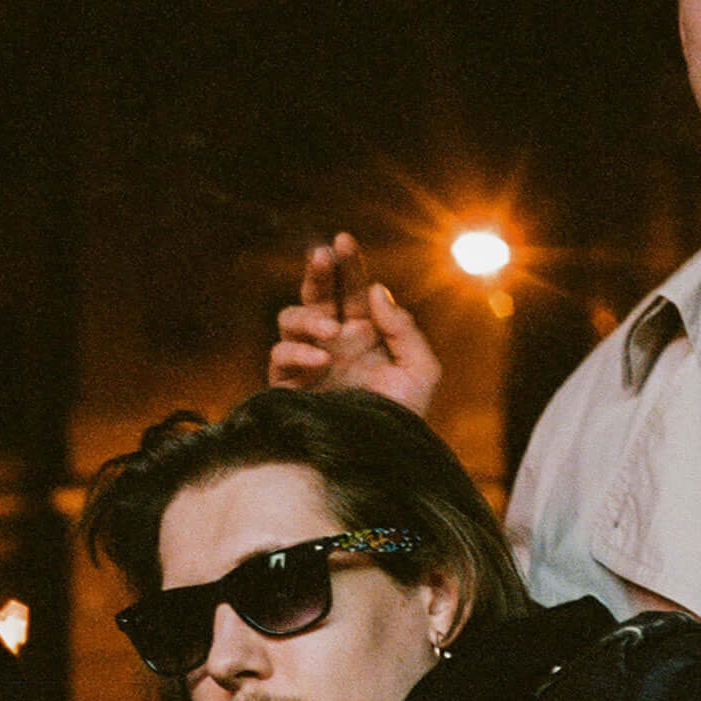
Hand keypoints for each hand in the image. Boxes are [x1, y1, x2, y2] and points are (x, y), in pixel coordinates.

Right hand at [269, 233, 441, 415]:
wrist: (379, 459)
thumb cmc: (403, 418)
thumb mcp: (420, 370)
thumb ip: (402, 327)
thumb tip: (376, 291)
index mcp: (365, 333)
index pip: (353, 289)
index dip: (348, 264)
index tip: (344, 241)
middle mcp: (333, 342)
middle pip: (317, 294)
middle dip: (318, 272)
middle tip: (322, 255)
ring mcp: (309, 362)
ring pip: (291, 318)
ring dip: (308, 316)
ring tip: (330, 331)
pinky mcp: (288, 386)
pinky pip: (280, 354)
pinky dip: (297, 351)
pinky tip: (320, 358)